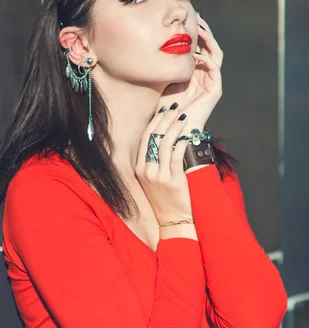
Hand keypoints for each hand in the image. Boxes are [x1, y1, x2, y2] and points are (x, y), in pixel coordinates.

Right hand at [135, 107, 192, 224]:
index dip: (154, 122)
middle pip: (153, 138)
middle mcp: (146, 171)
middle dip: (164, 120)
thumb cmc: (165, 198)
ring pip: (165, 144)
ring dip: (175, 127)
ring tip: (183, 117)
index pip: (145, 139)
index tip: (162, 110)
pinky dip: (182, 143)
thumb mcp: (152, 179)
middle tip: (174, 107)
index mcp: (139, 169)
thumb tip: (164, 136)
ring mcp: (158, 176)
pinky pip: (176, 156)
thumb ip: (154, 160)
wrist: (173, 220)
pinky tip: (187, 135)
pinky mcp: (173, 180)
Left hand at [159, 14, 222, 130]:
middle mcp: (205, 74)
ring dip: (209, 39)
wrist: (173, 129)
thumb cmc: (164, 108)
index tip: (187, 18)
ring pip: (216, 53)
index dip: (195, 32)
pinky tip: (195, 53)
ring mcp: (211, 81)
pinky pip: (214, 67)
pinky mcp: (215, 89)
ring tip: (200, 28)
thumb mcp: (162, 80)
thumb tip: (151, 46)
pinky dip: (206, 58)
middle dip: (204, 30)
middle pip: (210, 46)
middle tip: (197, 17)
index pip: (199, 46)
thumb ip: (163, 65)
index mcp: (195, 71)